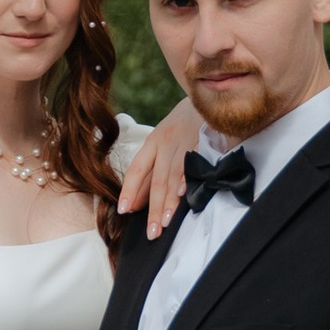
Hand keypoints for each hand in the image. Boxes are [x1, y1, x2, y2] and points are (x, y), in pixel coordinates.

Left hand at [117, 100, 201, 242]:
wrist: (205, 98)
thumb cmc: (182, 127)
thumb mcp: (161, 145)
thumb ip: (149, 175)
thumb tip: (134, 204)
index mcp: (153, 143)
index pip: (137, 170)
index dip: (130, 190)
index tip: (124, 211)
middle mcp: (166, 142)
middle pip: (157, 179)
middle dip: (154, 208)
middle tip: (153, 231)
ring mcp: (185, 141)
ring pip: (174, 174)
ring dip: (171, 199)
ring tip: (167, 220)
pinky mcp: (204, 139)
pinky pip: (195, 161)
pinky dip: (189, 176)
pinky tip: (186, 191)